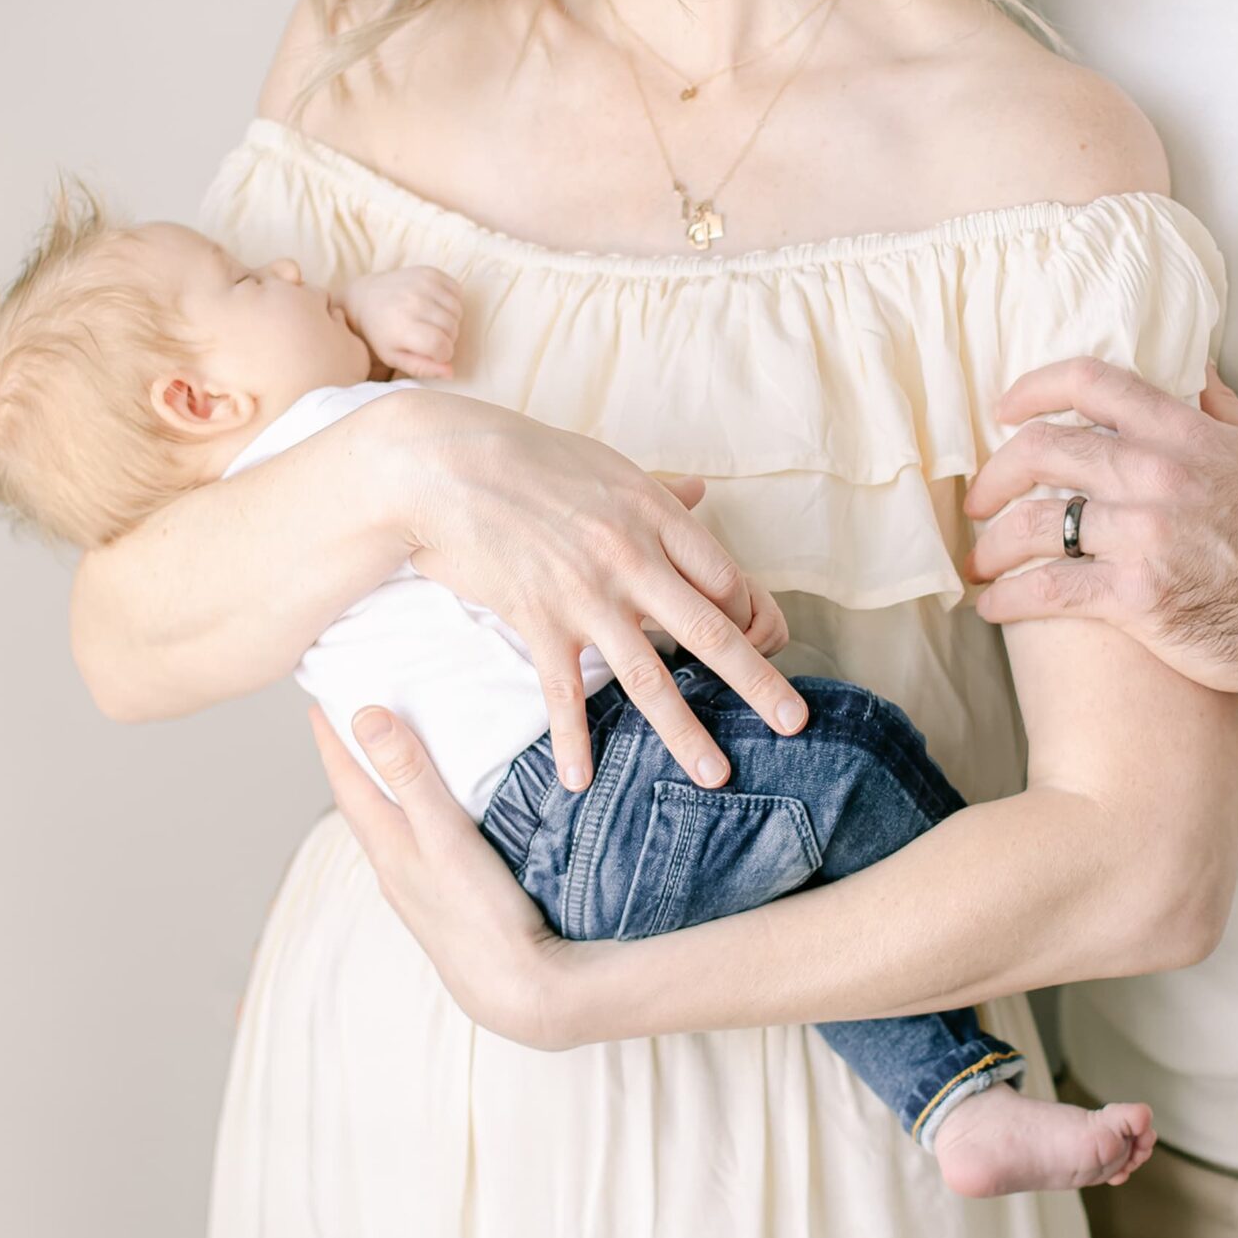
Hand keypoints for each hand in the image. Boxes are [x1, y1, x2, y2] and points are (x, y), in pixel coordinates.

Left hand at [310, 706, 586, 1046]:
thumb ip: (409, 775)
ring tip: (383, 760)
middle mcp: (392, 869)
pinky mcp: (441, 904)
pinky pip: (410, 847)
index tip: (317, 702)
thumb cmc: (481, 913)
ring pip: (384, 828)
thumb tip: (364, 717)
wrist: (518, 991)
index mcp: (387, 847)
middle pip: (360, 804)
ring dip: (378, 790)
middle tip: (345, 720)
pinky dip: (407, 818)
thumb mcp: (444, 835)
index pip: (347, 782)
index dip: (332, 741)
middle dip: (350, 761)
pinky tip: (427, 822)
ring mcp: (415, 891)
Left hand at [341, 266, 465, 378]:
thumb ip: (422, 368)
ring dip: (451, 320)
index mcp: (403, 328)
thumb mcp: (394, 357)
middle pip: (452, 329)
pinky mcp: (429, 272)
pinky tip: (435, 306)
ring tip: (433, 322)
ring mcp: (422, 284)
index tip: (432, 353)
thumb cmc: (382, 334)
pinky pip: (457, 291)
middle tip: (430, 337)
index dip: (443, 354)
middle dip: (447, 338)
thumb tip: (451, 372)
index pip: (443, 347)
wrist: (367, 298)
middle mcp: (413, 303)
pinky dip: (452, 301)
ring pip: (458, 311)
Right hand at [373, 386, 799, 791]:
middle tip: (793, 724)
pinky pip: (563, 692)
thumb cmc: (526, 456)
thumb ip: (657, 489)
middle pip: (709, 631)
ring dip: (684, 732)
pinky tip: (581, 781)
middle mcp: (631, 558)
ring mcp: (585, 593)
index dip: (750, 615)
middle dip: (757, 683)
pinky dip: (573, 741)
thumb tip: (701, 490)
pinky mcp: (537, 618)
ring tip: (717, 775)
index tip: (761, 641)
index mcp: (654, 515)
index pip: (724, 578)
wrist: (443, 463)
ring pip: (648, 675)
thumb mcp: (605, 466)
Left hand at [963, 358, 1237, 696]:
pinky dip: (1009, 598)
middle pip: (1042, 450)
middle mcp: (1154, 475)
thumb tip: (1193, 370)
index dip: (1032, 387)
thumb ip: (1222, 410)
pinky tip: (993, 606)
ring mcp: (1142, 535)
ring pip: (1035, 522)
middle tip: (979, 498)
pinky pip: (1049, 588)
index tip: (1005, 409)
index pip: (1090, 382)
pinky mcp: (1135, 595)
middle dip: (995, 473)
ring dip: (992, 543)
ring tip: (980, 561)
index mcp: (1182, 434)